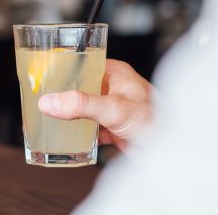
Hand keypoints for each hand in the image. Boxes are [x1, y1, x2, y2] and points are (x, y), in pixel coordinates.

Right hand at [37, 59, 151, 150]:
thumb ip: (81, 105)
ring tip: (48, 120)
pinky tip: (69, 139)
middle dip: (61, 97)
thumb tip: (50, 102)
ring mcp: (114, 109)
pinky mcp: (115, 128)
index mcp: (115, 73)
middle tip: (40, 101)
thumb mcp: (114, 109)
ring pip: (84, 109)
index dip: (61, 72)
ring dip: (70, 116)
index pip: (81, 65)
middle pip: (80, 89)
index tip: (42, 78)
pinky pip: (91, 128)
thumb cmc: (158, 121)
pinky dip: (80, 134)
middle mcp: (114, 89)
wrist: (177, 153)